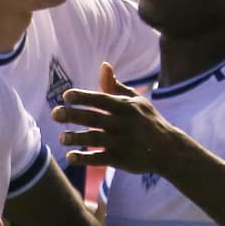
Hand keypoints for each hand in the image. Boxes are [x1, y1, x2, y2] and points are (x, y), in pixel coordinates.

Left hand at [52, 62, 183, 172]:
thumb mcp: (136, 101)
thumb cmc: (148, 121)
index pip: (101, 100)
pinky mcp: (121, 160)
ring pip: (95, 139)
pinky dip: (85, 158)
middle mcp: (122, 124)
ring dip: (77, 138)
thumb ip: (115, 86)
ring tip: (61, 138)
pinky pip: (100, 159)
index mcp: (125, 107)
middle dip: (73, 115)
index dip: (83, 97)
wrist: (169, 150)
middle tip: (55, 114)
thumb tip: (103, 65)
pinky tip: (71, 157)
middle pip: (94, 118)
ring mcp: (122, 142)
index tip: (66, 96)